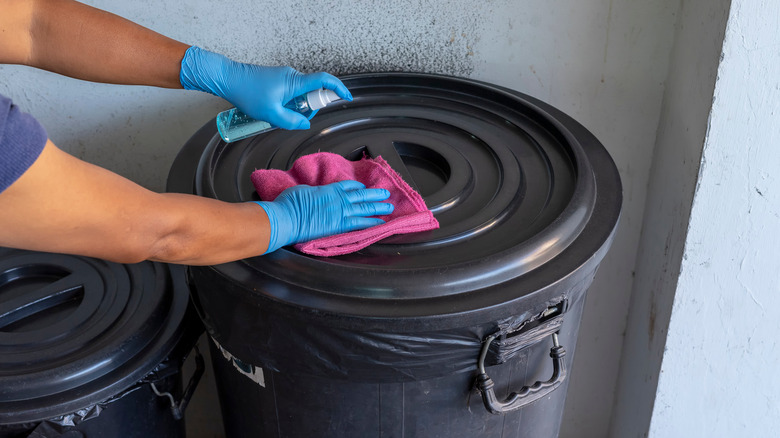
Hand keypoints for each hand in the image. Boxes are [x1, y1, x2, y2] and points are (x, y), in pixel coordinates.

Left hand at [179, 46, 351, 129]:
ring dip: (294, 108)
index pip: (324, 81)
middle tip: (291, 118)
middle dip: (307, 108)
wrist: (228, 78)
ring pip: (300, 95)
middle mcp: (292, 76)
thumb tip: (305, 123)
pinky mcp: (277, 79)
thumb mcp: (271, 114)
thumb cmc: (247, 93)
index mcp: (295, 82)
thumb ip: (291, 121)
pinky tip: (271, 109)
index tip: (346, 97)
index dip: (338, 88)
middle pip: (312, 93)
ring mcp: (284, 77)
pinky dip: (287, 103)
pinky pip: (290, 93)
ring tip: (275, 114)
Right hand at [255, 180, 393, 253]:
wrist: (286, 218)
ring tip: (389, 207)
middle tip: (386, 194)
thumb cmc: (289, 204)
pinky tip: (380, 223)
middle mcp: (338, 200)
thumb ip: (315, 192)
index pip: (348, 186)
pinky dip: (372, 223)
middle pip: (361, 196)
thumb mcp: (303, 191)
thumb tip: (317, 195)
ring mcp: (340, 213)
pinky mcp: (339, 227)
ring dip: (378, 207)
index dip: (358, 186)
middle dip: (375, 194)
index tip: (363, 187)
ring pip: (365, 208)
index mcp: (329, 189)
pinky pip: (360, 224)